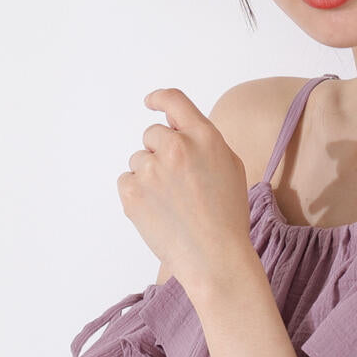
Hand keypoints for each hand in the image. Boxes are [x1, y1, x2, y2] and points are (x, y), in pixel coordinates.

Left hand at [118, 88, 251, 291]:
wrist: (214, 257)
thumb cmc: (227, 217)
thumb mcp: (230, 167)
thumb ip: (203, 141)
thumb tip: (176, 128)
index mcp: (204, 136)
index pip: (174, 101)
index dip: (159, 99)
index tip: (151, 102)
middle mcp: (176, 147)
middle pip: (151, 134)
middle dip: (160, 153)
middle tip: (178, 184)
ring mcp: (151, 169)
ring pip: (138, 160)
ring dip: (149, 176)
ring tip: (172, 203)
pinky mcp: (132, 191)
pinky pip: (126, 181)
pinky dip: (137, 194)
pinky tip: (158, 211)